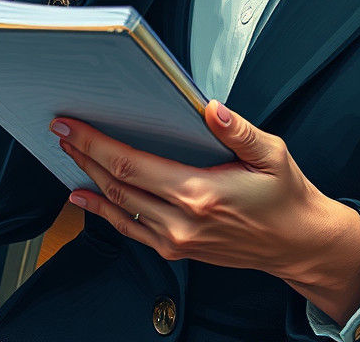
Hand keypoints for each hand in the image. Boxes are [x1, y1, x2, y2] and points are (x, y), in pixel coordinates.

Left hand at [52, 101, 359, 324]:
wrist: (297, 244)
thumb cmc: (285, 197)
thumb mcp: (272, 154)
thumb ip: (238, 130)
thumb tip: (212, 109)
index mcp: (201, 193)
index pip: (133, 164)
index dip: (96, 144)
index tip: (73, 125)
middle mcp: (182, 222)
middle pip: (117, 185)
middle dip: (84, 155)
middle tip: (62, 131)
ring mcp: (176, 241)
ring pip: (119, 208)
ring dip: (89, 180)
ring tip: (68, 155)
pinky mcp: (177, 250)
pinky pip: (131, 229)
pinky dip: (104, 212)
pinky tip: (87, 197)